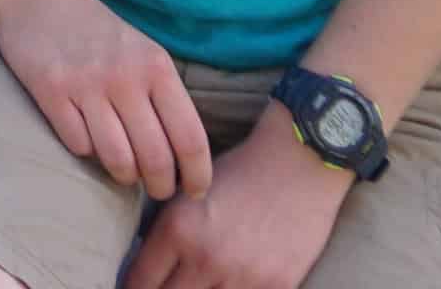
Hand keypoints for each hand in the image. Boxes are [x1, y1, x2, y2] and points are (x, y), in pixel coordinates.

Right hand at [0, 0, 208, 200]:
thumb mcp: (145, 52)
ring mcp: (86, 84)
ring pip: (118, 159)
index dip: (198, 175)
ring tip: (126, 175)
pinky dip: (87, 153)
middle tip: (159, 191)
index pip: (190, 137)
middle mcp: (124, 76)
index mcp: (156, 66)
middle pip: (155, 157)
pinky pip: (78, 145)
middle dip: (161, 186)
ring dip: (125, 177)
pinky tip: (89, 143)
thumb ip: (164, 96)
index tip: (196, 192)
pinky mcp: (50, 90)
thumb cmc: (100, 32)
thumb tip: (185, 156)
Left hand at [122, 119, 353, 288]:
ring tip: (197, 284)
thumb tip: (147, 270)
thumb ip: (167, 233)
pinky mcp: (277, 287)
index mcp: (178, 230)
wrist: (299, 163)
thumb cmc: (242, 172)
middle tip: (163, 287)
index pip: (141, 281)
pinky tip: (228, 286)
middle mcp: (206, 259)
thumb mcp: (189, 195)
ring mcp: (243, 278)